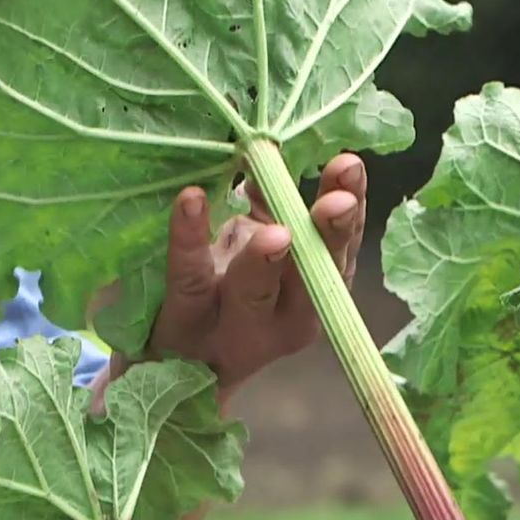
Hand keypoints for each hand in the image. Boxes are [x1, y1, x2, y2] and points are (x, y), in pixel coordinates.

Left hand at [117, 154, 366, 393]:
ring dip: (266, 261)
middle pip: (313, 279)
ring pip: (254, 292)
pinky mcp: (182, 321)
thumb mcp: (255, 251)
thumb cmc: (223, 294)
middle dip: (328, 238)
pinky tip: (191, 199)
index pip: (341, 251)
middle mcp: (283, 319)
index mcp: (313, 295)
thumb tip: (270, 151)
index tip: (350, 167)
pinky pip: (188, 277)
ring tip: (278, 233)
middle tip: (336, 203)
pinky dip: (189, 238)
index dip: (351, 213)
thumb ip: (270, 207)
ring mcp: (233, 326)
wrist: (168, 368)